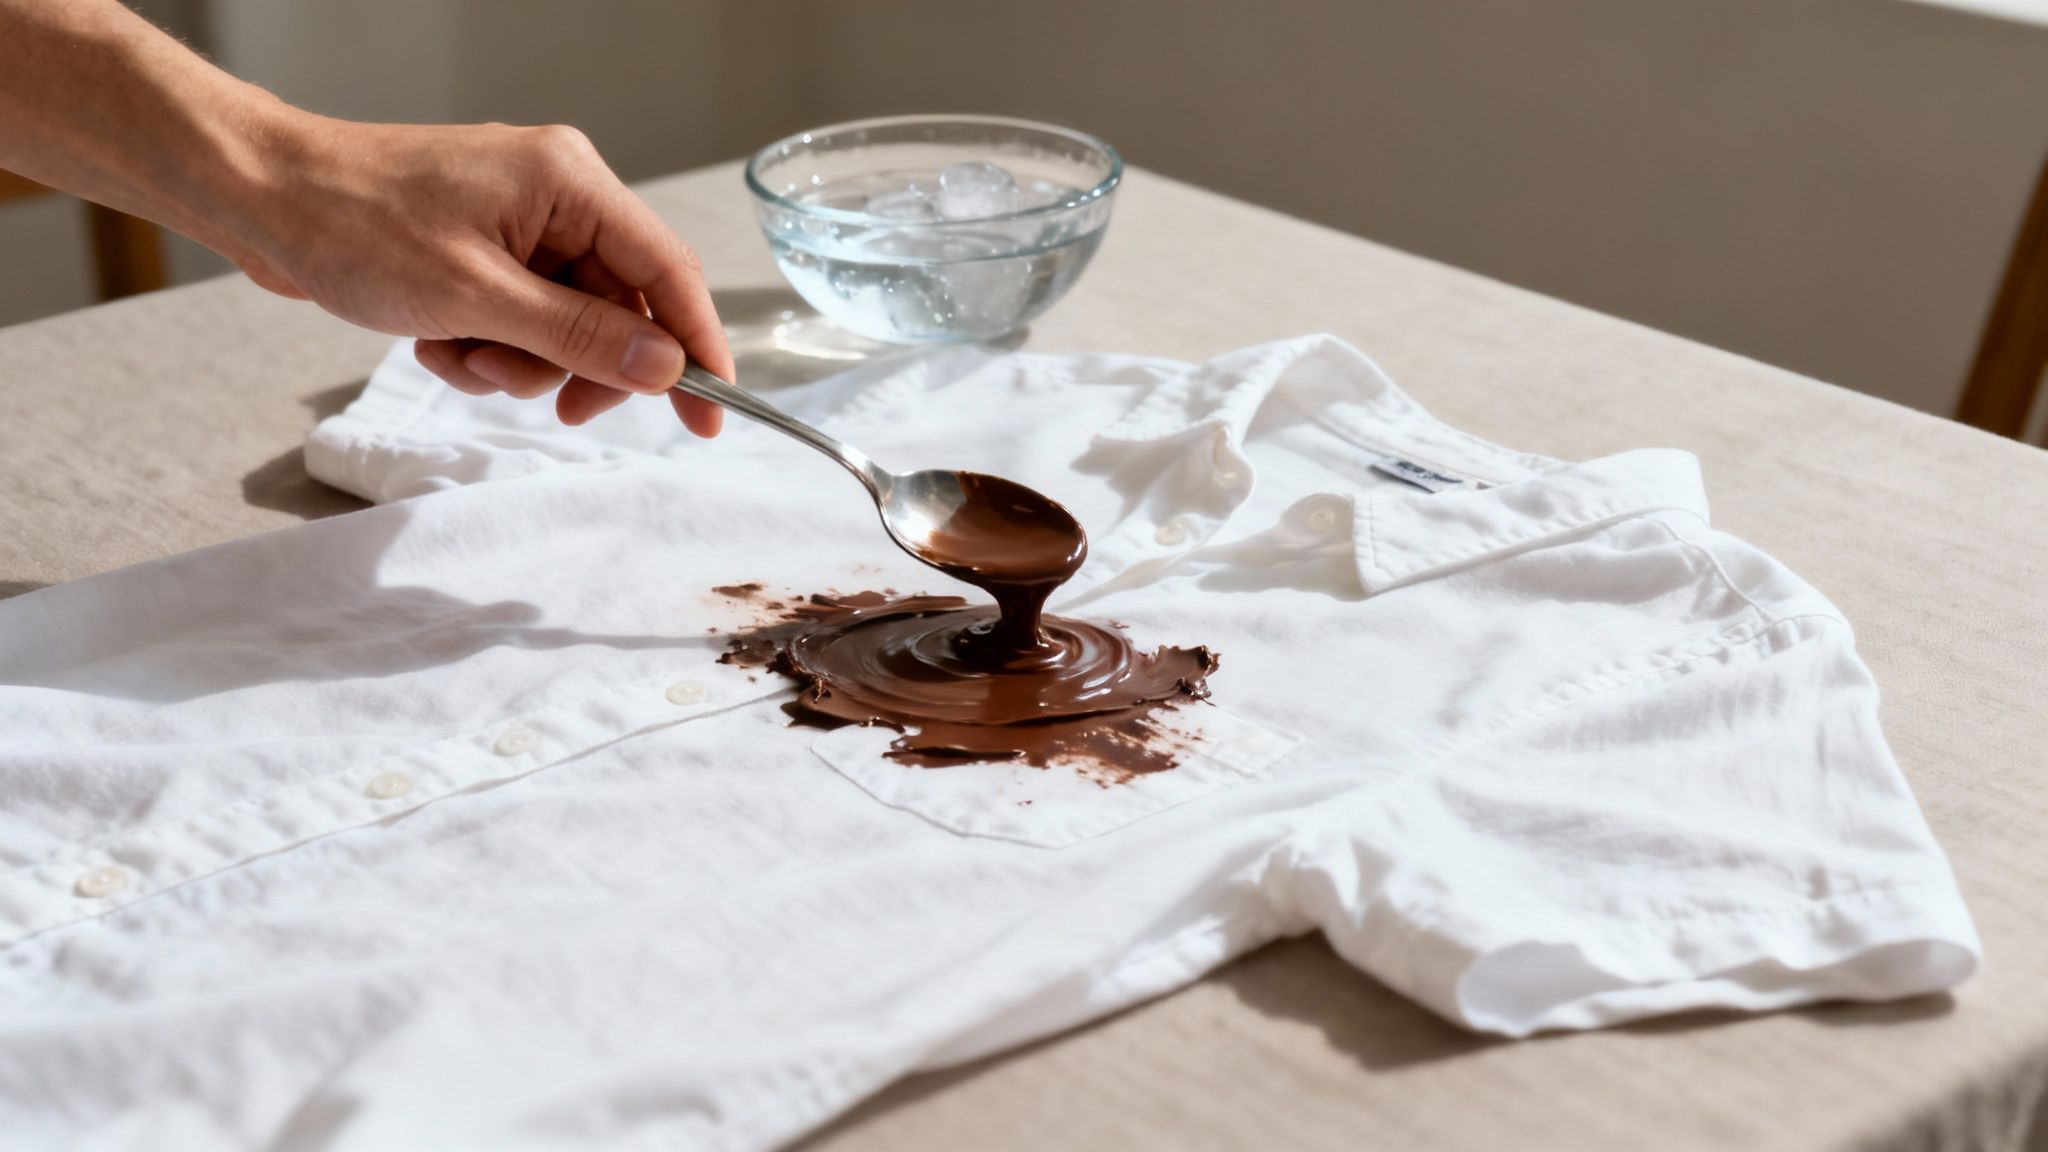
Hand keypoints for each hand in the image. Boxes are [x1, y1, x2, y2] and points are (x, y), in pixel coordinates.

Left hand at [234, 117, 728, 432]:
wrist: (259, 196)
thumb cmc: (354, 224)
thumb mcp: (475, 296)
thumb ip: (579, 335)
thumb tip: (664, 368)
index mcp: (571, 182)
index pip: (669, 271)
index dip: (698, 349)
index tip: (711, 418)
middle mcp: (558, 196)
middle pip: (620, 308)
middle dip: (577, 364)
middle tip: (552, 406)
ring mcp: (521, 224)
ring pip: (567, 325)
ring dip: (518, 362)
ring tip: (458, 354)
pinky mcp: (487, 249)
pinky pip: (523, 320)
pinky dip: (487, 347)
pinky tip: (438, 341)